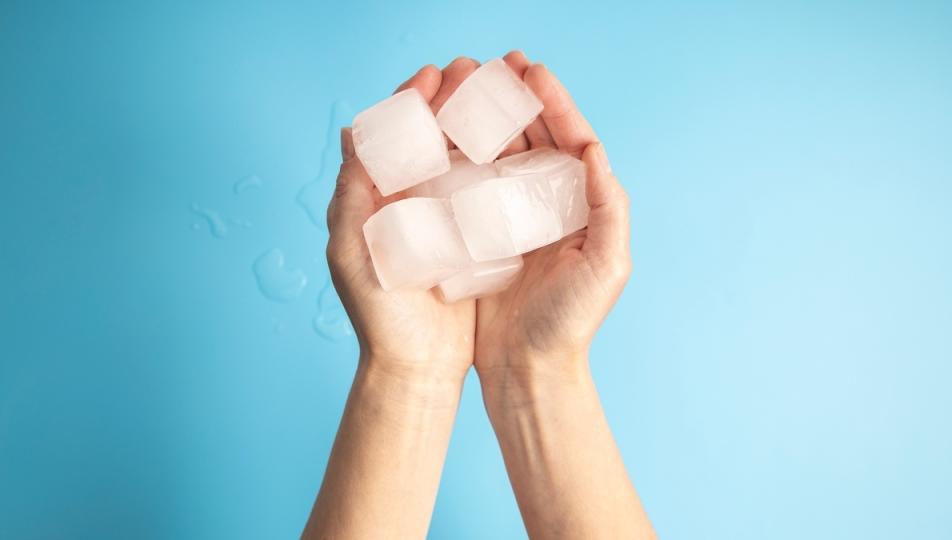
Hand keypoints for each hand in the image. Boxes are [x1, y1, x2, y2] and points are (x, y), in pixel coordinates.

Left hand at [326, 62, 485, 383]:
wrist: (416, 368)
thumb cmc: (379, 316)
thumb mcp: (350, 252)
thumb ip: (350, 193)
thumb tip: (350, 133)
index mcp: (380, 200)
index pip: (395, 136)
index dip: (412, 101)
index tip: (433, 75)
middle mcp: (415, 204)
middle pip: (434, 138)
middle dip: (453, 101)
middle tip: (475, 73)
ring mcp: (448, 221)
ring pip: (465, 159)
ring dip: (481, 125)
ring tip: (502, 96)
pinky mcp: (477, 241)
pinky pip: (489, 194)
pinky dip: (502, 166)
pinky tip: (519, 146)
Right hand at [474, 52, 631, 378]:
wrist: (528, 369)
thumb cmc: (571, 323)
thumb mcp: (607, 266)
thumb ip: (610, 208)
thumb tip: (596, 150)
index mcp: (582, 206)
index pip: (571, 140)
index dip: (554, 102)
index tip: (532, 71)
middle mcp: (549, 206)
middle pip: (534, 139)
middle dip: (516, 100)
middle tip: (495, 67)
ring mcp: (512, 220)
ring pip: (500, 157)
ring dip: (485, 121)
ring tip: (467, 90)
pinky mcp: (480, 237)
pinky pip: (470, 188)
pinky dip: (459, 159)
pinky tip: (443, 137)